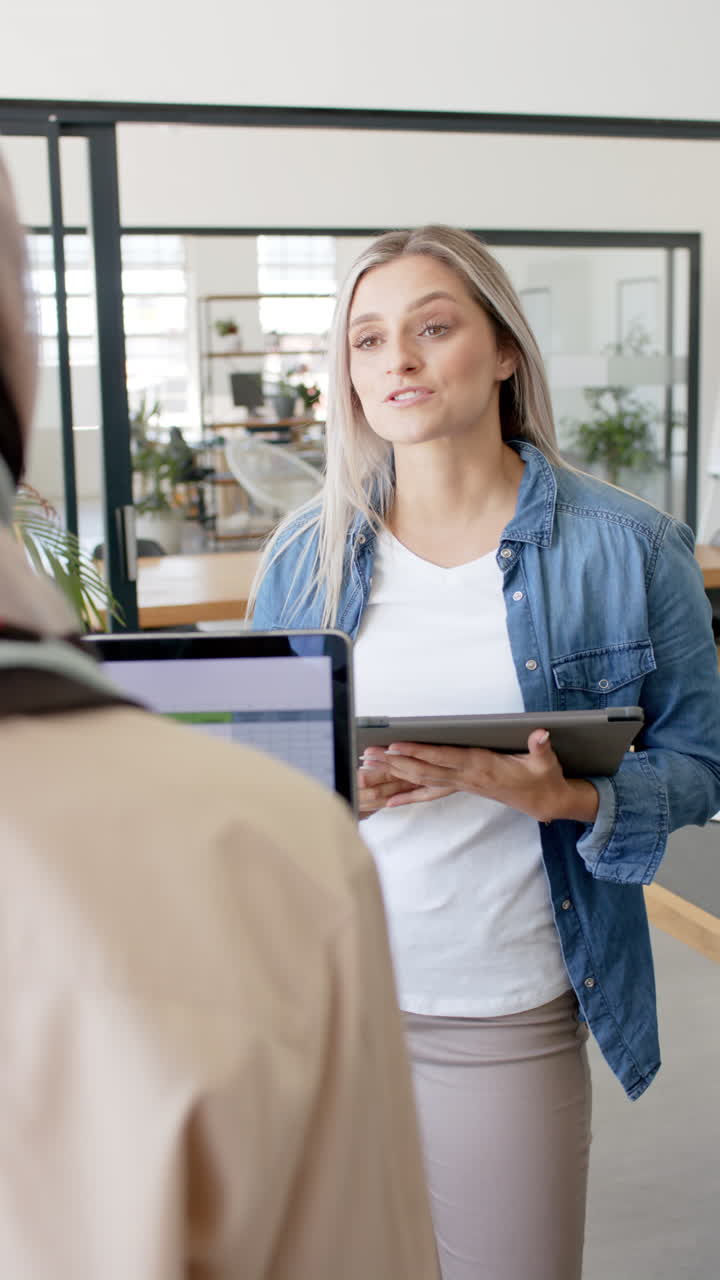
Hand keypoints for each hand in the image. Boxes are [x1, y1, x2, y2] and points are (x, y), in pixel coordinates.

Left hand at [362, 730, 598, 822]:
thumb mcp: (546, 762)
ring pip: (422, 779)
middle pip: (424, 770)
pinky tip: (389, 799)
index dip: (419, 752)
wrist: (544, 802)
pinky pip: (430, 792)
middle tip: (369, 753)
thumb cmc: (542, 778)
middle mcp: (467, 777)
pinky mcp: (462, 787)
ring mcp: (463, 784)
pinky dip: (409, 794)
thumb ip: (541, 747)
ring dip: (395, 772)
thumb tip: (541, 734)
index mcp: (482, 767)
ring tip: (370, 764)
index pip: (444, 758)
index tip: (396, 745)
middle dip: (395, 761)